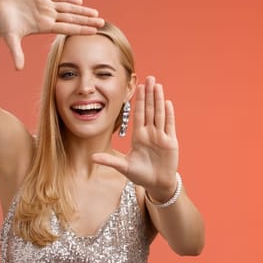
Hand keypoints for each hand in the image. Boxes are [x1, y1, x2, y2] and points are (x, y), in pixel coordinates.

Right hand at [0, 0, 104, 69]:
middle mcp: (47, 15)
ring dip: (82, 10)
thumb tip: (18, 70)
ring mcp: (45, 4)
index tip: (94, 32)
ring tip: (95, 13)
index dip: (81, 28)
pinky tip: (79, 1)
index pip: (67, 27)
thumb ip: (16, 53)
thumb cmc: (3, 23)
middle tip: (103, 22)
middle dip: (87, 20)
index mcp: (44, 26)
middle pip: (72, 18)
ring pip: (68, 7)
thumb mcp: (11, 38)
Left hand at [92, 76, 179, 199]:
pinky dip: (168, 114)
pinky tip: (167, 103)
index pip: (138, 114)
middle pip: (149, 109)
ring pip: (159, 114)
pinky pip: (169, 125)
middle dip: (149, 94)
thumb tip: (91, 158)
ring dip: (159, 100)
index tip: (138, 86)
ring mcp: (161, 136)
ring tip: (158, 85)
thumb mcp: (123, 167)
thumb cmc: (141, 175)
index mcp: (139, 137)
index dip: (138, 100)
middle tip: (149, 77)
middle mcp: (150, 133)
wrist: (157, 185)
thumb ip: (109, 161)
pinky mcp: (170, 142)